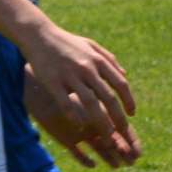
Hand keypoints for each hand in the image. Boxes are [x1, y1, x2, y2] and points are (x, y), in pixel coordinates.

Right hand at [18, 21, 136, 152]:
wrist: (39, 36)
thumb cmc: (67, 42)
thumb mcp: (92, 46)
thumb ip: (109, 60)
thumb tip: (125, 75)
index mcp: (98, 60)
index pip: (120, 84)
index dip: (128, 100)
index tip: (132, 114)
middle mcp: (87, 68)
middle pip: (108, 97)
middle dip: (118, 117)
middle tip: (123, 132)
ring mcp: (70, 75)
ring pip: (90, 103)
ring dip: (100, 121)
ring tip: (106, 136)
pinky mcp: (52, 81)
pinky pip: (66, 103)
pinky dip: (75, 116)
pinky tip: (81, 127)